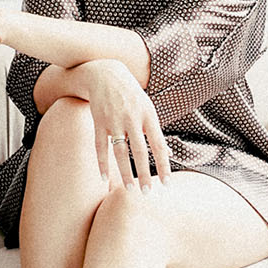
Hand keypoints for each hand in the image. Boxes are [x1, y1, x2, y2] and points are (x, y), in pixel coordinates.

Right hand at [75, 60, 170, 189]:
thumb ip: (156, 131)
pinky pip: (101, 147)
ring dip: (125, 173)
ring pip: (120, 152)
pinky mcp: (99, 122)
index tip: (167, 184)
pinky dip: (102, 163)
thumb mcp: (148, 108)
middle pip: (140, 152)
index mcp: (148, 116)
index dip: (164, 165)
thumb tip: (168, 154)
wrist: (105, 74)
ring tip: (130, 189)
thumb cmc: (131, 94)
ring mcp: (114, 121)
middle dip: (144, 174)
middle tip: (147, 193)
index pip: (159, 145)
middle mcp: (132, 119)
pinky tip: (105, 178)